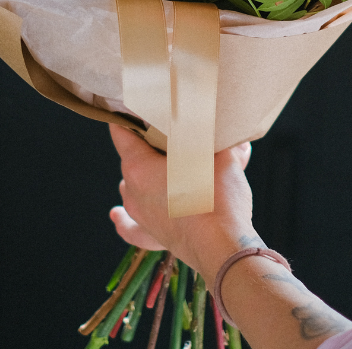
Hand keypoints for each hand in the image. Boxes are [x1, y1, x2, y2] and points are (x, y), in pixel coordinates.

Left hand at [109, 125, 256, 278]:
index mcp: (139, 168)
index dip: (129, 115)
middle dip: (152, 146)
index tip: (137, 104)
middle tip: (176, 135)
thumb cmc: (218, 198)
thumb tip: (234, 137)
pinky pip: (131, 226)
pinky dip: (125, 219)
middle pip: (132, 158)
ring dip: (148, 175)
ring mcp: (142, 216)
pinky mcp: (153, 236)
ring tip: (172, 167)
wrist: (224, 248)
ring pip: (134, 188)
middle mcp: (133, 191)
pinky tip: (117, 215)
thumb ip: (222, 142)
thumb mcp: (222, 156)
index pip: (122, 132)